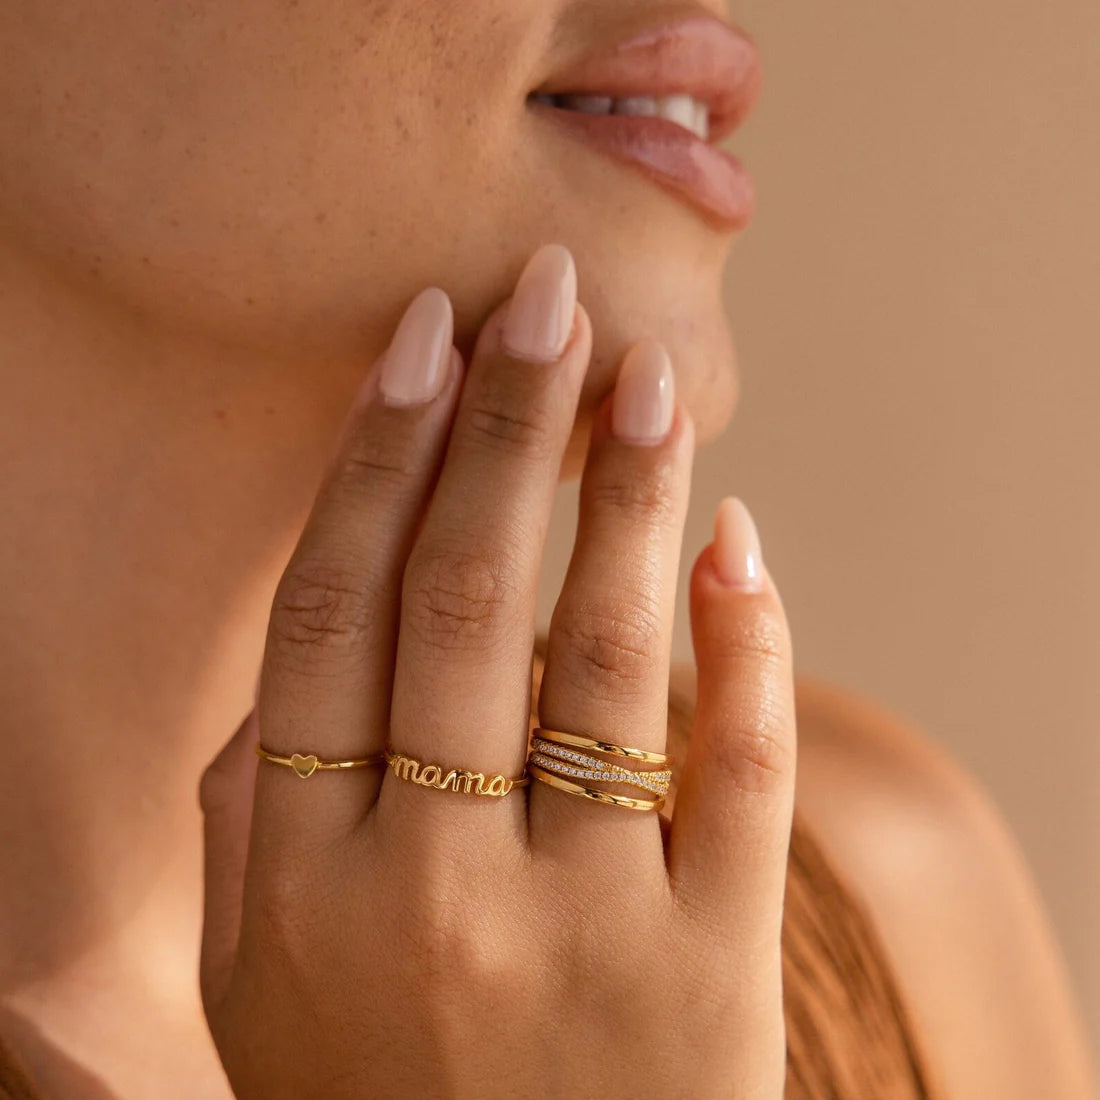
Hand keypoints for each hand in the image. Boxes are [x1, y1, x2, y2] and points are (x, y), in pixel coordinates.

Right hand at [199, 243, 796, 1098]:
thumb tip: (273, 682)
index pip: (333, 618)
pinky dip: (748, 643)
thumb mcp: (256, 986)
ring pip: (608, 659)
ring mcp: (587, 930)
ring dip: (625, 496)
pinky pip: (739, 773)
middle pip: (465, 602)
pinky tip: (736, 536)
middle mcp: (437, 893)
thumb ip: (247, 830)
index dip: (377, 460)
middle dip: (503, 427)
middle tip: (542, 297)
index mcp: (305, 886)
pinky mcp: (713, 970)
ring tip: (644, 372)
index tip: (420, 338)